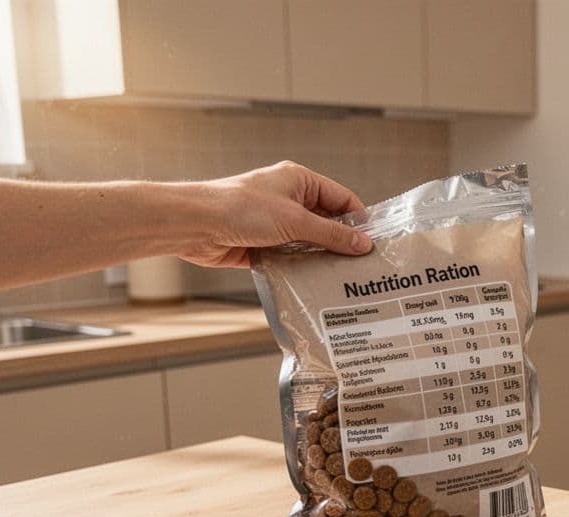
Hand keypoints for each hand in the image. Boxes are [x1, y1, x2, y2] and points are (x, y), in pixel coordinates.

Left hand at [181, 161, 373, 268]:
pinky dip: (302, 268)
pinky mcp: (263, 244)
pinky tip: (315, 282)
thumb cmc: (241, 208)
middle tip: (362, 266)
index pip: (341, 199)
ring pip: (309, 242)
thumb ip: (331, 234)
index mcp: (299, 181)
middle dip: (341, 243)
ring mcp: (276, 223)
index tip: (373, 244)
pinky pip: (291, 257)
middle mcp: (289, 199)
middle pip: (327, 222)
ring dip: (321, 258)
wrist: (195, 224)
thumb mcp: (295, 221)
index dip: (358, 220)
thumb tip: (363, 244)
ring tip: (342, 278)